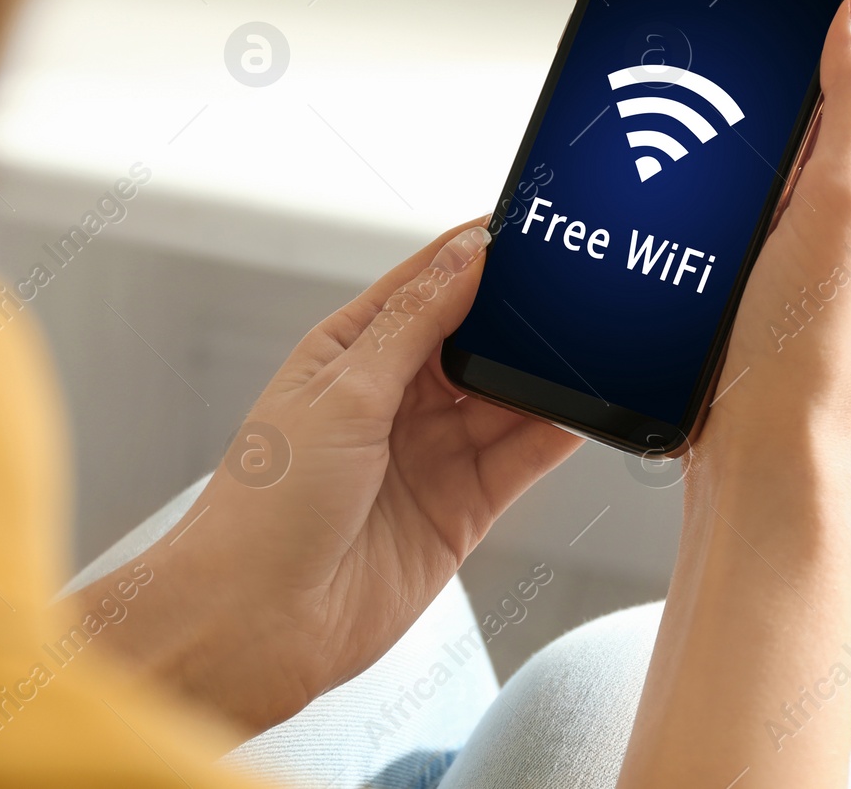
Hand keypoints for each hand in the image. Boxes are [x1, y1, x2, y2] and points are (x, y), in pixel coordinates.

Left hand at [90, 223, 581, 731]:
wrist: (256, 623)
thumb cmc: (264, 506)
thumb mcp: (342, 393)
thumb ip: (415, 325)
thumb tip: (468, 255)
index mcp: (349, 353)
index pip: (425, 284)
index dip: (476, 254)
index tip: (531, 228)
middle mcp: (392, 398)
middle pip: (475, 339)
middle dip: (521, 316)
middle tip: (577, 287)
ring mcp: (429, 453)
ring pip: (506, 397)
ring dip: (545, 374)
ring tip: (594, 343)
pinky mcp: (461, 507)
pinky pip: (522, 457)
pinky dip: (556, 432)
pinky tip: (587, 407)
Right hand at [618, 0, 850, 788]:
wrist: (762, 457)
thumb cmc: (814, 351)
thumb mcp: (844, 203)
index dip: (817, 31)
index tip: (761, 1)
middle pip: (818, 103)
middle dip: (764, 90)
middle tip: (708, 76)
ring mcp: (821, 237)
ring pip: (771, 150)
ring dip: (731, 140)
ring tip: (689, 133)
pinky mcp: (771, 266)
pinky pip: (740, 196)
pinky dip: (711, 183)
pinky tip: (680, 186)